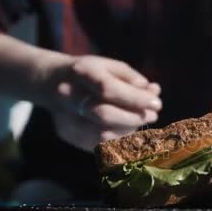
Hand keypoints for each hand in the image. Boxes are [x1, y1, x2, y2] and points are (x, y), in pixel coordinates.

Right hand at [39, 55, 161, 151]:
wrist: (54, 83)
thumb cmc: (91, 73)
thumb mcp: (111, 66)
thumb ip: (133, 79)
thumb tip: (153, 92)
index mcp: (82, 72)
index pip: (109, 89)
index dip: (136, 98)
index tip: (157, 103)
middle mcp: (70, 96)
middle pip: (104, 115)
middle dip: (134, 117)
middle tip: (153, 115)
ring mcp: (66, 118)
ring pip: (103, 134)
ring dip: (130, 129)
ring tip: (141, 119)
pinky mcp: (70, 135)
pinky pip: (99, 144)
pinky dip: (119, 138)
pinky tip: (128, 128)